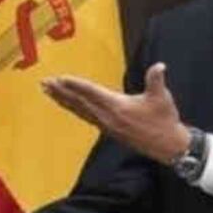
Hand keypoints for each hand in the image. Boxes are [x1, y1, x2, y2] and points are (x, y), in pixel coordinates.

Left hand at [41, 62, 190, 163]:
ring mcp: (107, 125)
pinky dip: (74, 109)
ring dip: (64, 101)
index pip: (91, 93)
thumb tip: (159, 66)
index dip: (75, 85)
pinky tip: (69, 106)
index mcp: (117, 107)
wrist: (167, 146)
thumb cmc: (164, 120)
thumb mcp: (162, 98)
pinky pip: (86, 117)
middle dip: (61, 92)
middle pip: (79, 102)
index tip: (60, 78)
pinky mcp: (109, 130)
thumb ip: (156, 79)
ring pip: (80, 111)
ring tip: (49, 92)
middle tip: (44, 83)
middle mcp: (108, 117)